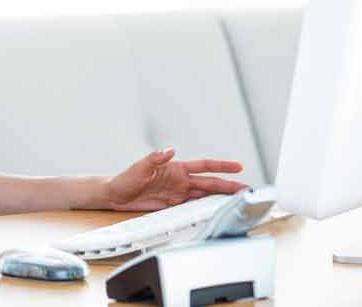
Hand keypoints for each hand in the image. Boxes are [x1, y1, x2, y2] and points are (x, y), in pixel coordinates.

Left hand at [104, 148, 246, 210]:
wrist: (115, 195)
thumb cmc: (125, 178)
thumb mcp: (139, 167)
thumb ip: (155, 158)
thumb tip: (169, 149)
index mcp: (176, 168)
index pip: (203, 166)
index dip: (221, 166)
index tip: (238, 166)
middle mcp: (180, 180)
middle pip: (209, 182)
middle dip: (228, 185)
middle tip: (246, 189)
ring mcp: (178, 192)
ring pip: (205, 195)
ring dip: (220, 198)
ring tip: (237, 200)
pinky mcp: (173, 205)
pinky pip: (194, 206)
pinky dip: (206, 208)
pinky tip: (216, 211)